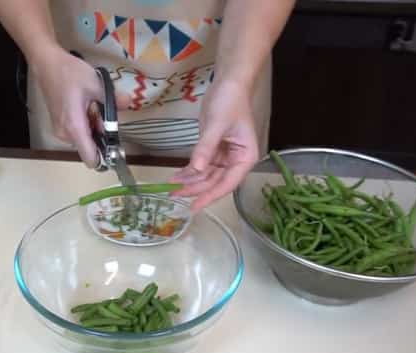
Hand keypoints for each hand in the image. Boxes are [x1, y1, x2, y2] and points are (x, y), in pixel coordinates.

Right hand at [32, 48, 128, 167]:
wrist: (46, 63)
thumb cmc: (69, 73)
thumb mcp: (95, 84)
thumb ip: (113, 98)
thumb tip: (130, 102)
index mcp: (74, 128)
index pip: (90, 158)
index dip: (105, 158)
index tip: (116, 148)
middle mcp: (65, 135)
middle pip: (90, 148)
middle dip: (102, 136)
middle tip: (104, 114)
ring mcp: (60, 131)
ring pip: (84, 140)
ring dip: (94, 129)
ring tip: (94, 107)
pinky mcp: (59, 126)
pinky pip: (78, 133)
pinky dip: (86, 125)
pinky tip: (87, 107)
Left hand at [169, 79, 260, 213]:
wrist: (228, 83)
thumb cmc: (230, 101)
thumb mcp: (216, 125)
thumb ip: (206, 148)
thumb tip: (196, 169)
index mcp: (245, 157)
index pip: (227, 183)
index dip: (210, 196)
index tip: (194, 206)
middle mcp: (237, 161)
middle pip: (214, 182)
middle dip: (195, 188)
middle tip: (174, 195)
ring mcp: (225, 156)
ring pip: (206, 176)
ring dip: (189, 181)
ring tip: (170, 187)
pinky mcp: (214, 150)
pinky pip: (201, 165)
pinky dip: (189, 171)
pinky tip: (176, 176)